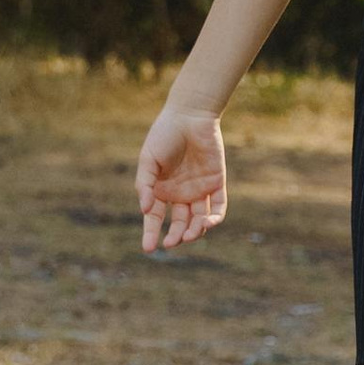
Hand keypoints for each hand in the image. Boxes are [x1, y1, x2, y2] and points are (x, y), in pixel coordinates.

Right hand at [137, 103, 227, 250]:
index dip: (151, 234)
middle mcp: (180, 193)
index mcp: (161, 190)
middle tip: (173, 243)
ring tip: (190, 234)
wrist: (190, 115)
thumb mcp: (148, 160)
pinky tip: (207, 223)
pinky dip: (215, 219)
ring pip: (199, 219)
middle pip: (179, 223)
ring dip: (195, 231)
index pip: (155, 218)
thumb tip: (146, 210)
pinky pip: (218, 207)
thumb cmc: (164, 135)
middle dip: (177, 236)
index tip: (149, 249)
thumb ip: (145, 185)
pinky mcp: (216, 183)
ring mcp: (199, 190)